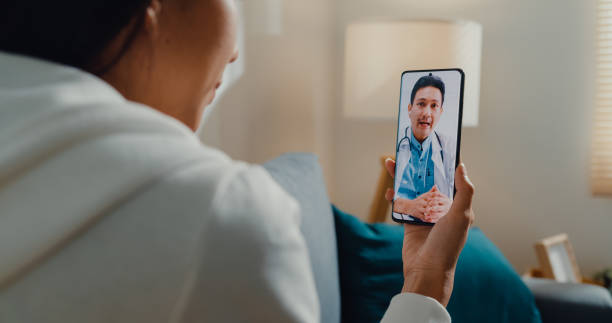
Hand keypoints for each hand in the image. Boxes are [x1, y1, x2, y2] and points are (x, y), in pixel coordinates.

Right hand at [384, 158, 473, 305]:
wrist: (427, 269)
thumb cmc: (447, 244)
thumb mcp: (461, 215)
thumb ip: (464, 191)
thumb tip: (461, 166)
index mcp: (456, 204)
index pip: (448, 178)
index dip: (441, 163)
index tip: (432, 147)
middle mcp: (440, 207)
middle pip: (426, 180)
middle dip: (416, 166)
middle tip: (407, 150)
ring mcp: (424, 214)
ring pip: (411, 189)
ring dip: (401, 177)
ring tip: (391, 162)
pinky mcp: (410, 221)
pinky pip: (401, 204)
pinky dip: (394, 195)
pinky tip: (389, 189)